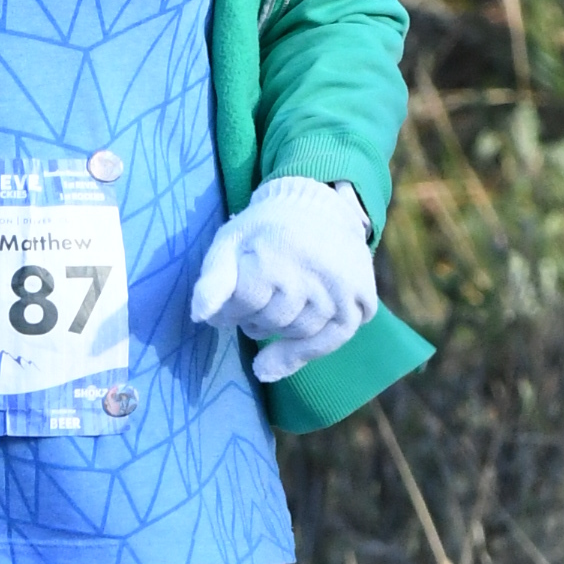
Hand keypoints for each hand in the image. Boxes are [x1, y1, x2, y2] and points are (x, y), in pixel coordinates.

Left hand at [188, 178, 376, 385]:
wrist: (319, 208)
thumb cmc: (266, 230)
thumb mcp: (230, 243)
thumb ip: (212, 280)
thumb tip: (201, 317)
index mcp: (275, 255)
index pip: (242, 305)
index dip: (228, 310)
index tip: (226, 305)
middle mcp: (312, 272)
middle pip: (272, 322)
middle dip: (254, 321)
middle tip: (253, 306)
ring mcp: (341, 287)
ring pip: (301, 333)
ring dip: (280, 334)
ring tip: (272, 314)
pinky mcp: (362, 297)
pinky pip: (333, 339)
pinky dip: (307, 350)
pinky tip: (284, 355)